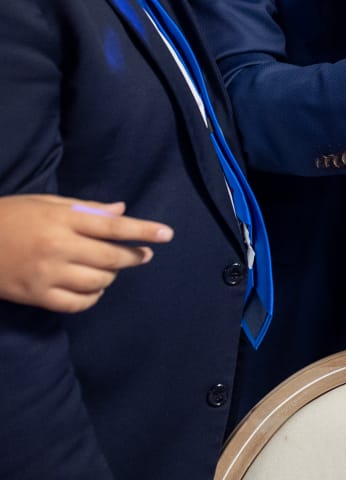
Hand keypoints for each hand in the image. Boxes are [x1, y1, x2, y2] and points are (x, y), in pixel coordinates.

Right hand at [0, 195, 171, 312]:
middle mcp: (58, 248)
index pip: (114, 227)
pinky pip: (77, 304)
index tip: (167, 234)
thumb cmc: (9, 216)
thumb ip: (86, 209)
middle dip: (134, 256)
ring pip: (98, 283)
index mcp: (62, 221)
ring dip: (111, 277)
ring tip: (110, 270)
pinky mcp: (36, 296)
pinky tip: (94, 289)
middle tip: (143, 255)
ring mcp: (47, 275)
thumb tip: (121, 211)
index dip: (144, 231)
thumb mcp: (46, 202)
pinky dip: (92, 298)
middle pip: (111, 257)